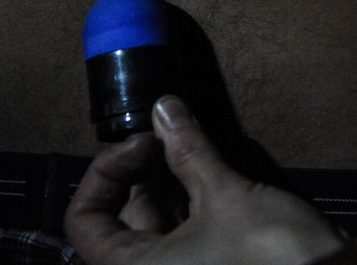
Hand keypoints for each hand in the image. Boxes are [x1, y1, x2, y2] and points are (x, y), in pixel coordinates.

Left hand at [65, 95, 347, 264]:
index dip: (105, 174)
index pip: (83, 222)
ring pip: (150, 228)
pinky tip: (202, 171)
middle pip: (118, 222)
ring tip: (183, 146)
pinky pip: (178, 237)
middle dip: (137, 173)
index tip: (142, 143)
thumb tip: (164, 107)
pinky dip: (184, 204)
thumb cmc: (273, 257)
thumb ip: (187, 149)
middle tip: (164, 136)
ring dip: (162, 184)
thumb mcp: (225, 195)